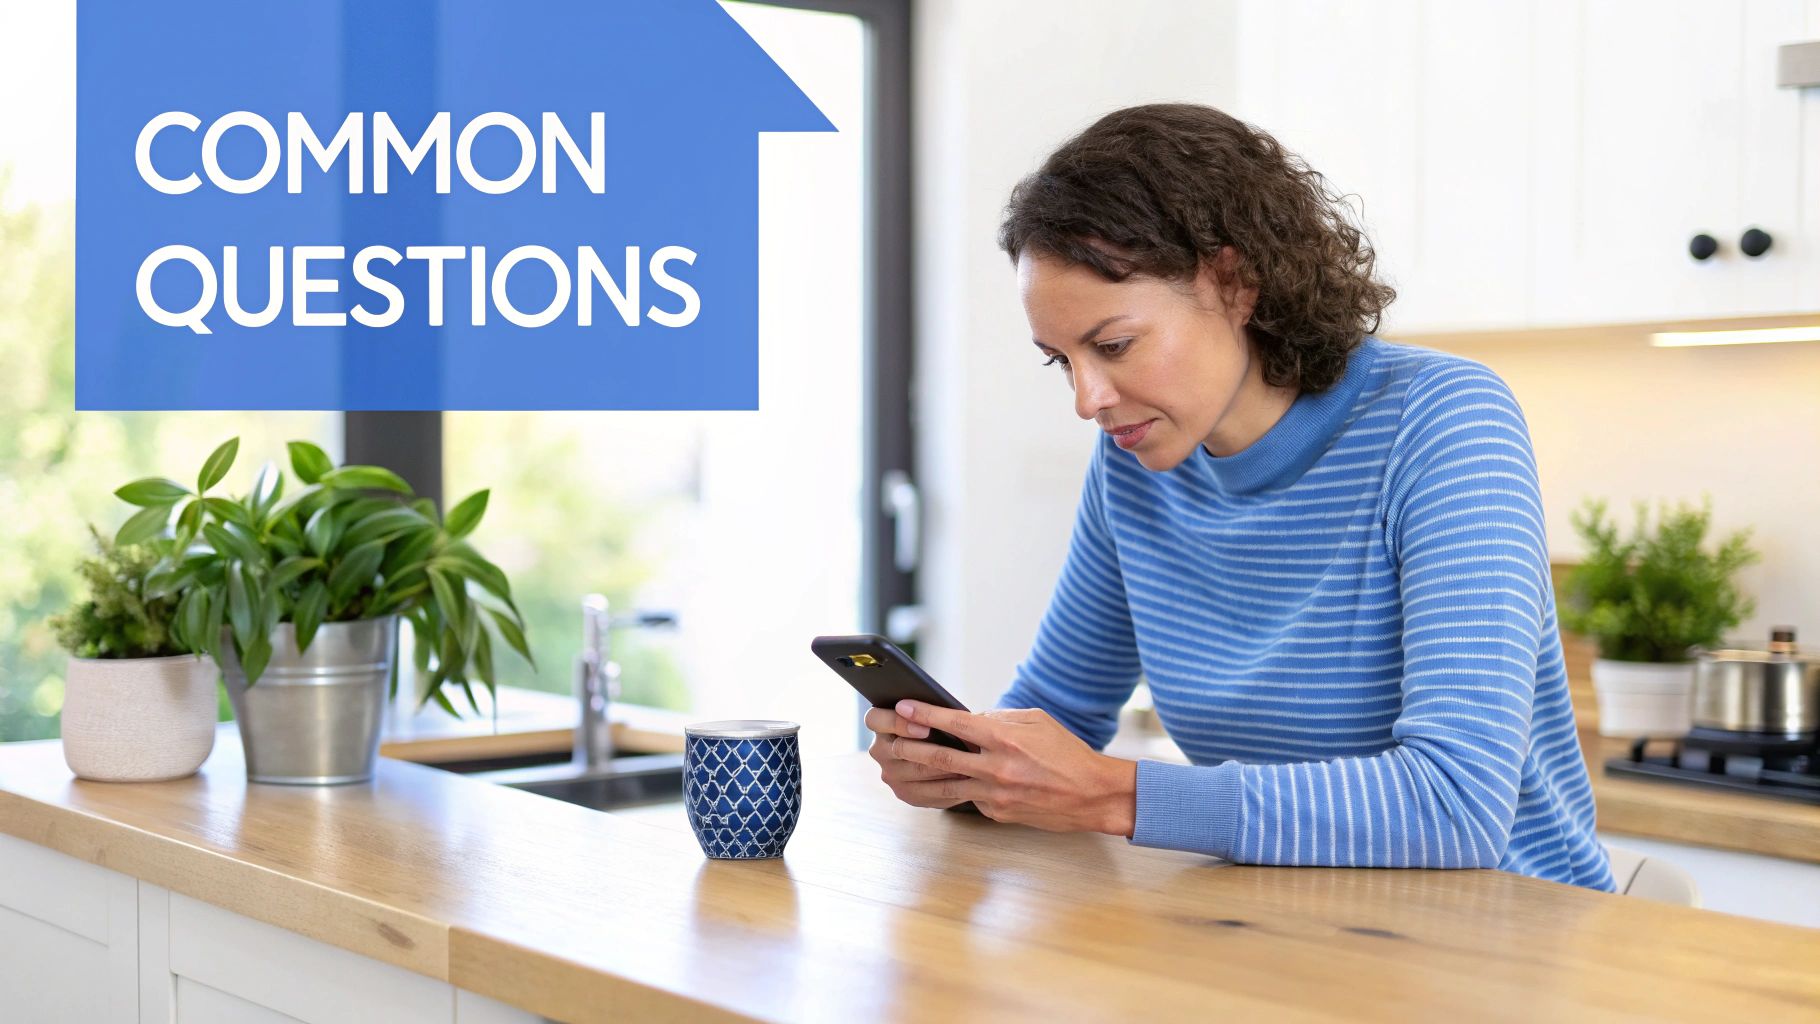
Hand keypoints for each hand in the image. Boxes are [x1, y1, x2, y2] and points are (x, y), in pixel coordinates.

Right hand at [864, 704, 970, 808]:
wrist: (950, 753)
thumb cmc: (941, 724)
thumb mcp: (935, 714)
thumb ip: (934, 712)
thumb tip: (950, 715)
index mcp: (880, 723)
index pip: (875, 719)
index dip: (898, 723)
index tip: (925, 728)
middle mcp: (880, 750)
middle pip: (898, 749)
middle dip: (929, 750)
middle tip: (955, 750)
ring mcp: (890, 775)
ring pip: (916, 772)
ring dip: (944, 767)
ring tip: (968, 765)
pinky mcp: (905, 794)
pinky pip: (926, 793)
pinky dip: (948, 785)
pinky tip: (966, 779)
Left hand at [877, 700, 1137, 836]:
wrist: (1092, 794)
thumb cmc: (1065, 752)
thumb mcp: (1034, 721)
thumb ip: (997, 720)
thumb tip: (965, 721)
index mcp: (1004, 738)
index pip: (954, 723)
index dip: (923, 713)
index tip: (901, 706)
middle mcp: (996, 767)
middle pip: (939, 756)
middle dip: (907, 746)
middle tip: (885, 739)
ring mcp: (994, 794)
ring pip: (943, 786)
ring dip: (915, 776)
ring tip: (894, 769)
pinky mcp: (996, 813)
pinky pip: (966, 799)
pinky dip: (952, 789)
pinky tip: (935, 785)